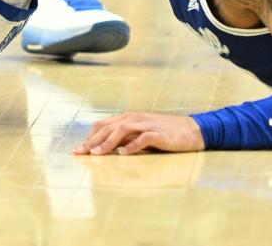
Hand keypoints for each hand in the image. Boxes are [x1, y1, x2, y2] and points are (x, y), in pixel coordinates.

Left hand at [73, 112, 205, 155]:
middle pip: (109, 127)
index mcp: (129, 118)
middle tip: (80, 153)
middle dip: (93, 140)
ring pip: (122, 130)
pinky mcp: (159, 134)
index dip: (90, 137)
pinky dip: (131, 146)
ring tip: (97, 153)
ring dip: (108, 142)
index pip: (104, 125)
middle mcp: (135, 119)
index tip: (79, 149)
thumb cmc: (165, 133)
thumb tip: (107, 148)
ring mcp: (147, 125)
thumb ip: (126, 138)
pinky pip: (143, 138)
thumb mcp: (142, 134)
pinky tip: (123, 154)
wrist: (192, 130)